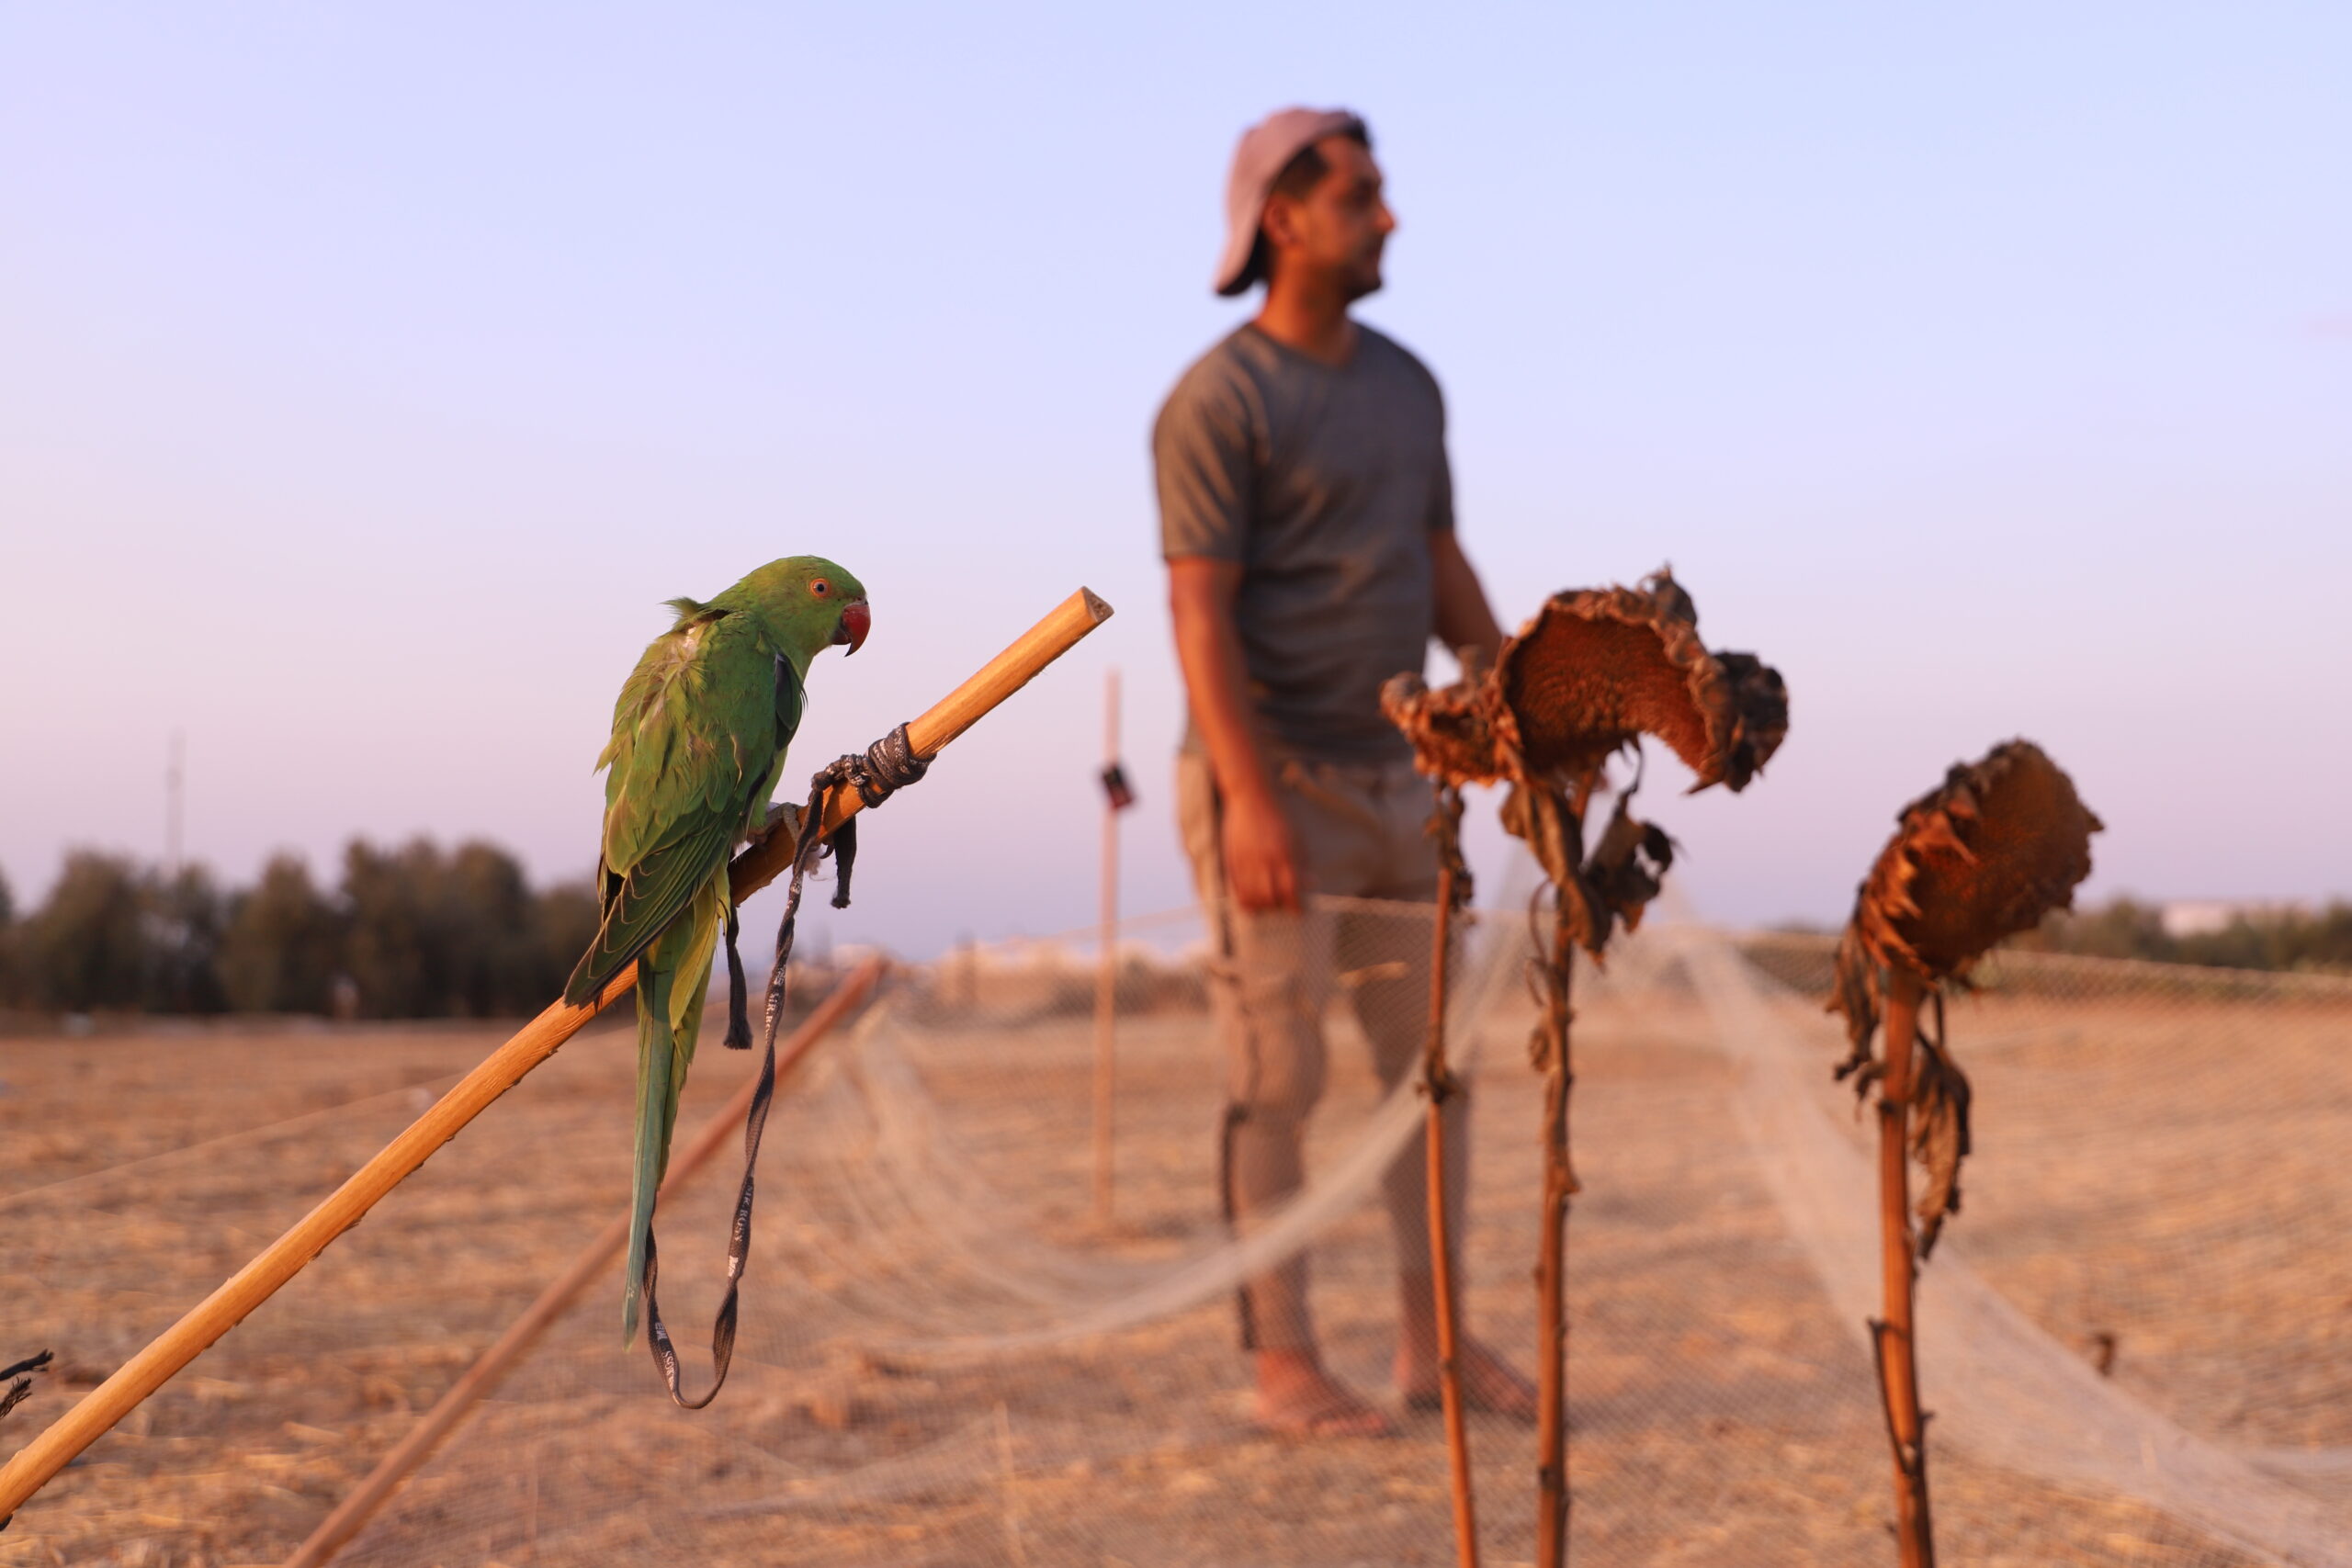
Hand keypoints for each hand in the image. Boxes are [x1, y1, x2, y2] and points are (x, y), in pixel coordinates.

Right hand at [1221, 785, 1300, 911]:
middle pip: (1270, 897)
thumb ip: (1303, 863)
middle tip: (1282, 905)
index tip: (1299, 911)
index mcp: (1284, 854)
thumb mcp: (1298, 838)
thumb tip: (1311, 885)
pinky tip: (1251, 901)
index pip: (1291, 891)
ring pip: (1251, 897)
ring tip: (1267, 904)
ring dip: (1261, 907)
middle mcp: (1264, 860)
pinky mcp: (1231, 860)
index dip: (1296, 906)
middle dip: (1278, 907)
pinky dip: (1244, 900)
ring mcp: (1246, 861)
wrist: (1251, 796)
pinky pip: (1236, 889)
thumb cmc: (1279, 817)